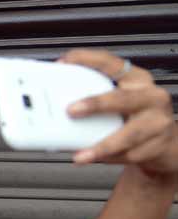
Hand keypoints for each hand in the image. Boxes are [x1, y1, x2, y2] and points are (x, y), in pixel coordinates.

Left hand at [63, 49, 177, 176]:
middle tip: (71, 110)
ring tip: (81, 155)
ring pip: (127, 136)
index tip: (65, 61)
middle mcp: (151, 97)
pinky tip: (95, 158)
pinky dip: (109, 159)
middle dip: (95, 104)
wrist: (166, 144)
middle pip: (122, 98)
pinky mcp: (159, 145)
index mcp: (138, 80)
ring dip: (100, 147)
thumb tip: (53, 99)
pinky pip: (129, 155)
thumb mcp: (118, 100)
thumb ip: (95, 94)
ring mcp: (158, 122)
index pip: (112, 63)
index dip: (88, 59)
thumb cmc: (135, 117)